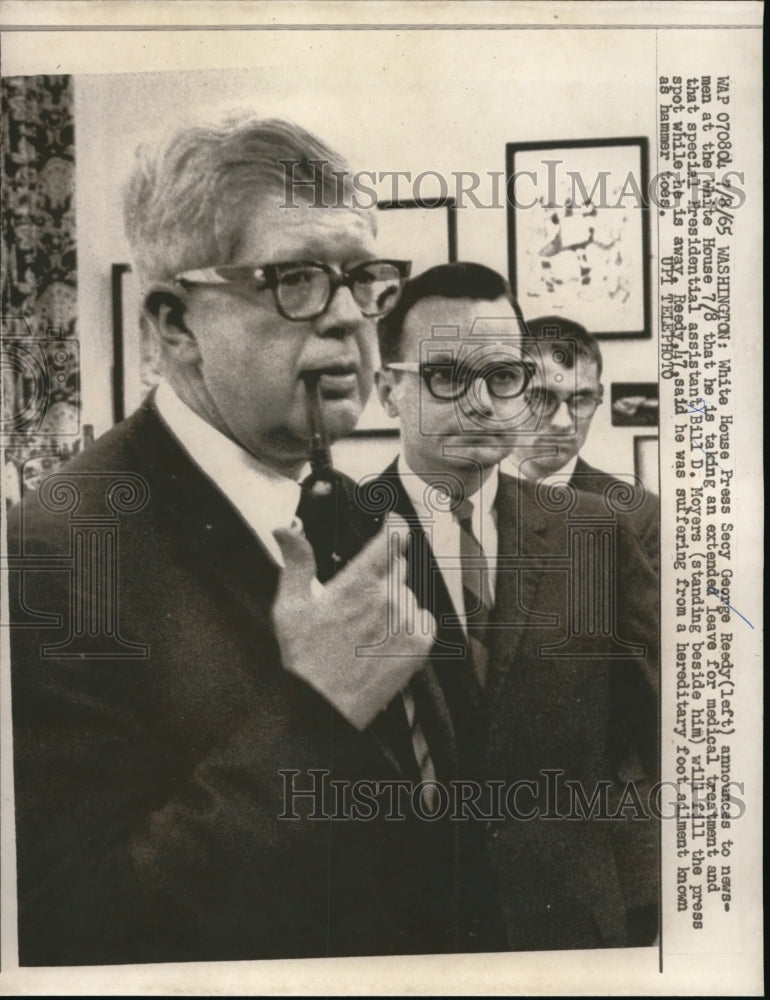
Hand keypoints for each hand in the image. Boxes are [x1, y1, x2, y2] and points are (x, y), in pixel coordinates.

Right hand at [272, 514, 434, 729]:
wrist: (324, 707)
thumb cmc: (305, 658)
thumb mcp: (291, 606)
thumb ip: (297, 562)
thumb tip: (286, 528)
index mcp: (358, 583)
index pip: (391, 539)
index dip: (394, 526)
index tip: (393, 521)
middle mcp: (388, 597)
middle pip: (398, 567)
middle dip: (382, 574)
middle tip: (359, 601)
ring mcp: (407, 621)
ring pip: (407, 594)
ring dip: (393, 602)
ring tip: (366, 629)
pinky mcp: (421, 643)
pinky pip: (422, 618)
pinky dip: (409, 624)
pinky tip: (383, 640)